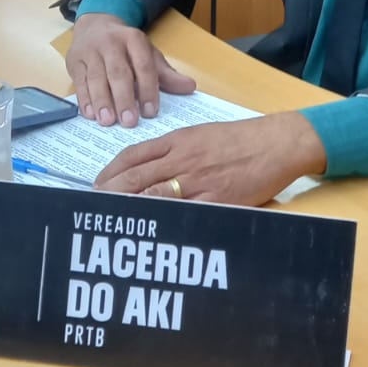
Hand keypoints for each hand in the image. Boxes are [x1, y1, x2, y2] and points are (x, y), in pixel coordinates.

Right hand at [66, 13, 195, 126]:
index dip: (148, 89)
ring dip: (102, 101)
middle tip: (129, 121)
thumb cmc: (126, 47)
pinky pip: (79, 82)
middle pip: (118, 72)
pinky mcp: (75, 61)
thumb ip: (166, 74)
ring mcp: (90, 51)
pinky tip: (91, 114)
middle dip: (124, 98)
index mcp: (134, 39)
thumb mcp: (148, 54)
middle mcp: (111, 43)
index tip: (151, 112)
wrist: (95, 25)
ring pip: (96, 78)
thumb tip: (189, 87)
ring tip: (108, 121)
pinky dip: (85, 99)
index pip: (143, 66)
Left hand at [93, 113, 327, 204]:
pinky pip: (183, 213)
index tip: (96, 184)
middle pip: (135, 178)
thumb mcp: (200, 134)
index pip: (133, 156)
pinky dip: (164, 222)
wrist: (275, 144)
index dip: (110, 172)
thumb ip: (173, 149)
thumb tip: (146, 166)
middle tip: (92, 205)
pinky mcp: (215, 200)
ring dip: (129, 208)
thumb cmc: (240, 139)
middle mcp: (182, 160)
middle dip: (109, 192)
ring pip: (153, 196)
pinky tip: (150, 231)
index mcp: (177, 141)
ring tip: (111, 220)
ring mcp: (197, 182)